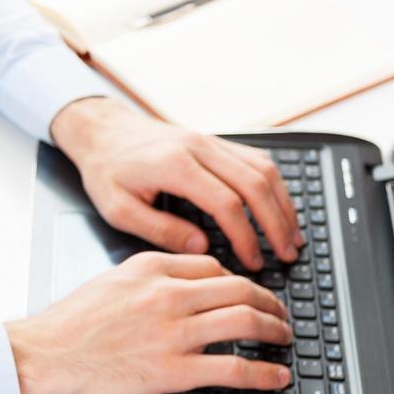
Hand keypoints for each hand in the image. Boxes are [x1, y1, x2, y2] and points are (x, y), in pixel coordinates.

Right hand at [5, 251, 292, 393]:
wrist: (45, 355)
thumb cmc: (71, 324)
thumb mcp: (111, 281)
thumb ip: (151, 277)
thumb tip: (186, 284)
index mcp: (151, 267)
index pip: (213, 265)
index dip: (241, 279)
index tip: (250, 291)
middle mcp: (167, 294)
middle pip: (239, 287)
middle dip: (270, 301)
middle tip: (280, 313)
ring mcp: (173, 332)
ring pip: (245, 320)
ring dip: (275, 330)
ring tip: (284, 338)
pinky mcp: (174, 370)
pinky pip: (234, 368)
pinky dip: (265, 373)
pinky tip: (276, 377)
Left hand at [50, 96, 303, 270]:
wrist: (102, 130)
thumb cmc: (106, 170)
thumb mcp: (118, 208)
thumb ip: (159, 229)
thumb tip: (201, 247)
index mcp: (174, 164)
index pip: (226, 203)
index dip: (246, 237)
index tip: (254, 263)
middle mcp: (198, 147)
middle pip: (255, 184)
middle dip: (276, 223)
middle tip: (287, 255)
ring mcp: (209, 140)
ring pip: (262, 168)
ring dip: (283, 204)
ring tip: (292, 237)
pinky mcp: (214, 140)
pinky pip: (255, 158)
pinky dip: (274, 185)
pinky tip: (280, 207)